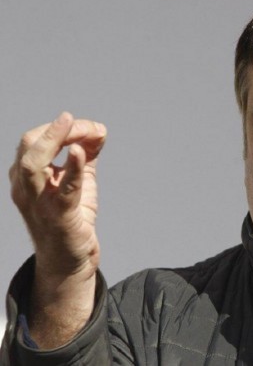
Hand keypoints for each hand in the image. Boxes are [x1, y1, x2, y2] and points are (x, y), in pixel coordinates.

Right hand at [10, 112, 106, 276]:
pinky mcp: (59, 217)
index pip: (33, 140)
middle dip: (55, 128)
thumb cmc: (71, 217)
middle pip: (29, 146)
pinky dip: (72, 168)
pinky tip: (79, 152)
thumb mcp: (77, 180)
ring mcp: (39, 203)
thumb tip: (98, 129)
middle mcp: (25, 188)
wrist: (70, 260)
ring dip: (55, 139)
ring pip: (33, 164)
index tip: (88, 127)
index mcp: (26, 177)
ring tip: (73, 124)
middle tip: (76, 121)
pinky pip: (64, 189)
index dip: (59, 128)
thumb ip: (86, 154)